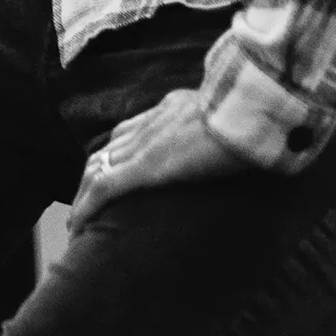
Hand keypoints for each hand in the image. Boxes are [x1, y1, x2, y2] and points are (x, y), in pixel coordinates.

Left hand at [68, 89, 250, 234]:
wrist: (250, 108)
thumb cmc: (258, 114)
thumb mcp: (238, 117)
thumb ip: (233, 126)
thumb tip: (254, 137)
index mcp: (173, 108)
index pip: (133, 130)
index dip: (117, 152)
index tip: (110, 172)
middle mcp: (152, 121)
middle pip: (109, 149)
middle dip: (93, 175)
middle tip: (85, 202)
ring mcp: (146, 144)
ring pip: (98, 168)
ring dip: (84, 195)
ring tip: (77, 222)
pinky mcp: (145, 167)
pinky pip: (105, 188)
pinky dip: (87, 207)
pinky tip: (77, 226)